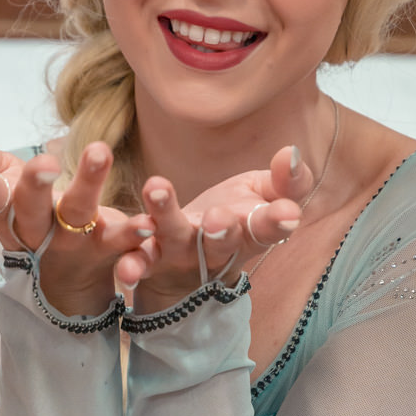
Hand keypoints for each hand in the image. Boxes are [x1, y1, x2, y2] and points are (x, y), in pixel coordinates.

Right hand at [0, 108, 151, 318]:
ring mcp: (74, 245)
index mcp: (6, 214)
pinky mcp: (110, 252)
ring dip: (88, 185)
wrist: (67, 278)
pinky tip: (150, 218)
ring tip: (99, 151)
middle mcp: (36, 233)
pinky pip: (123, 244)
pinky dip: (136, 233)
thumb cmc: (28, 214)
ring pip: (78, 217)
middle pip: (30, 211)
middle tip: (43, 161)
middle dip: (34, 187)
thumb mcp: (3, 182)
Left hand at [122, 145, 311, 309]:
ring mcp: (181, 255)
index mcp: (252, 233)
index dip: (277, 221)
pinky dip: (132, 261)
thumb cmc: (237, 217)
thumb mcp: (265, 196)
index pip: (268, 227)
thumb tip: (290, 153)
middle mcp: (217, 250)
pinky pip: (138, 260)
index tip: (286, 213)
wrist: (192, 261)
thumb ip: (286, 180)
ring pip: (174, 237)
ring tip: (156, 187)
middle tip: (217, 218)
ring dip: (165, 216)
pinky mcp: (149, 259)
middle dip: (221, 231)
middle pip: (222, 242)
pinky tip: (125, 252)